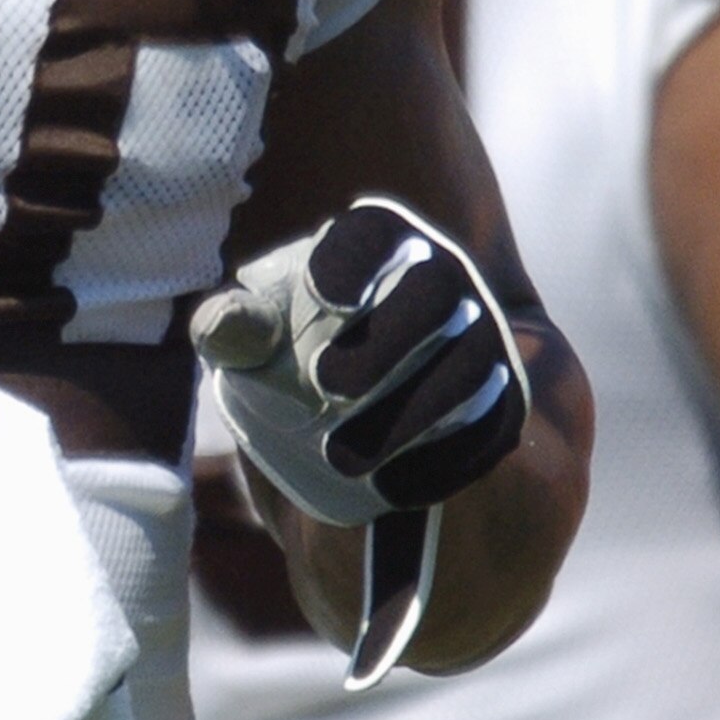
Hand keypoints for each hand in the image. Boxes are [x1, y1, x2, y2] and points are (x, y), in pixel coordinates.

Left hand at [191, 197, 529, 528]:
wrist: (352, 429)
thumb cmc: (291, 362)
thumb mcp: (258, 345)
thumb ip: (238, 332)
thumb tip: (219, 328)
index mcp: (372, 248)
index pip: (371, 230)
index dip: (355, 258)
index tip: (326, 301)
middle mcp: (436, 281)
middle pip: (435, 288)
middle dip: (386, 338)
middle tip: (328, 387)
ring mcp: (478, 340)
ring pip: (469, 361)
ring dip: (409, 412)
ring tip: (342, 459)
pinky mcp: (499, 403)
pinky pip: (492, 426)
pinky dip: (446, 461)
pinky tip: (393, 489)